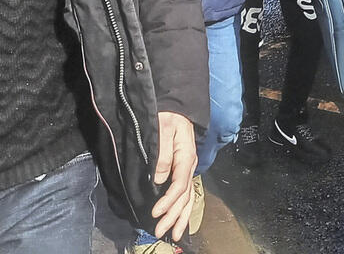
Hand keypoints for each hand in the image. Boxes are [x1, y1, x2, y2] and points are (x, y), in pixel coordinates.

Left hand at [150, 112, 197, 241]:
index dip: (167, 202)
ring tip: (174, 234)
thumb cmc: (168, 116)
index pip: (179, 186)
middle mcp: (189, 166)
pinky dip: (184, 208)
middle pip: (184, 197)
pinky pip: (187, 193)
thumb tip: (159, 179)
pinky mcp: (184, 170)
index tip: (155, 213)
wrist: (176, 108)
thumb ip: (162, 154)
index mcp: (186, 157)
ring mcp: (188, 169)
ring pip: (188, 198)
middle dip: (173, 216)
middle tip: (160, 232)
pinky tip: (180, 219)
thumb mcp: (163, 130)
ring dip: (181, 217)